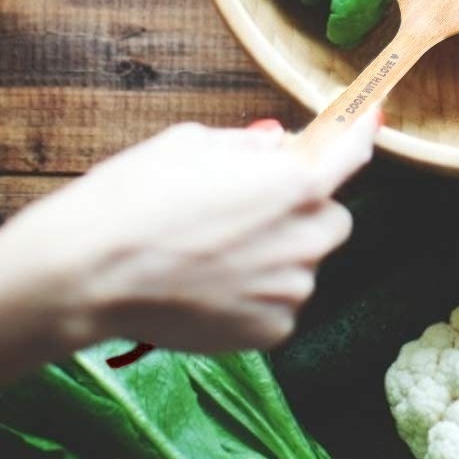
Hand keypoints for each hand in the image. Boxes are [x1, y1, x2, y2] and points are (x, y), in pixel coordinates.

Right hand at [0, 114, 379, 353]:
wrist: (90, 271)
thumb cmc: (137, 195)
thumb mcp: (193, 143)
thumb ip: (250, 147)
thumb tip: (276, 147)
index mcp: (293, 182)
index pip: (351, 154)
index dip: (359, 136)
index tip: (368, 125)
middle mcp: (304, 238)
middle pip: (330, 218)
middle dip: (302, 210)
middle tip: (250, 209)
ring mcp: (289, 291)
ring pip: (302, 263)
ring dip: (277, 254)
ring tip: (212, 252)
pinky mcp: (269, 332)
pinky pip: (278, 303)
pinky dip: (255, 294)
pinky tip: (208, 285)